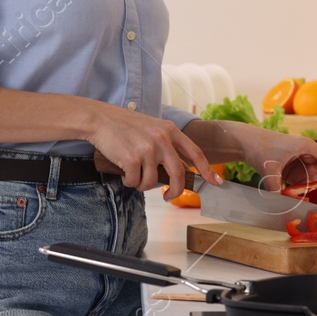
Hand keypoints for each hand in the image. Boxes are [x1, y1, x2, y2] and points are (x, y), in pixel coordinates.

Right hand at [89, 106, 222, 200]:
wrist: (100, 119)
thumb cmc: (124, 125)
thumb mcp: (152, 128)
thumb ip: (167, 144)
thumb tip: (179, 169)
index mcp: (170, 130)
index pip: (195, 152)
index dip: (207, 169)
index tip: (216, 182)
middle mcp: (162, 139)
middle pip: (178, 174)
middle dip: (174, 191)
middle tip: (168, 196)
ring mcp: (147, 149)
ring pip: (152, 182)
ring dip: (142, 184)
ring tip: (133, 174)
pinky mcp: (132, 159)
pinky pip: (134, 182)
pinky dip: (129, 182)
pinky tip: (123, 171)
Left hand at [238, 127, 316, 190]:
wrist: (246, 142)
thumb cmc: (259, 147)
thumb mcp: (268, 168)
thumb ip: (274, 186)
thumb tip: (279, 206)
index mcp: (308, 147)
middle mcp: (310, 155)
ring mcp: (303, 163)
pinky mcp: (296, 171)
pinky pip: (310, 184)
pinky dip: (316, 195)